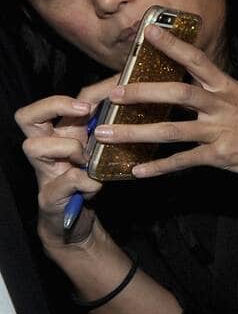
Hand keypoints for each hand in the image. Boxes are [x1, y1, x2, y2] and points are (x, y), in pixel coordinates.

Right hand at [16, 89, 105, 246]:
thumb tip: (133, 106)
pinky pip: (67, 180)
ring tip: (87, 161)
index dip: (77, 93)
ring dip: (69, 149)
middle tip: (84, 110)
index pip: (54, 105)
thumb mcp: (100, 151)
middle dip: (55, 105)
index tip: (106, 92)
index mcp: (60, 135)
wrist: (74, 221)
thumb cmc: (89, 179)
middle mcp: (46, 148)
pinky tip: (96, 185)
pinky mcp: (49, 195)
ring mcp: (44, 172)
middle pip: (27, 117)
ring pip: (35, 146)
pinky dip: (87, 182)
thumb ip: (108, 132)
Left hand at [90, 25, 237, 177]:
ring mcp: (220, 130)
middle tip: (114, 94)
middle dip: (143, 93)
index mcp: (225, 87)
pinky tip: (137, 170)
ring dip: (136, 132)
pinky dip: (159, 167)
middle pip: (178, 93)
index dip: (173, 45)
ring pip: (172, 129)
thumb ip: (212, 92)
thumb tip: (178, 87)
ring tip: (107, 135)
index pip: (196, 60)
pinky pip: (184, 160)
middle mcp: (221, 105)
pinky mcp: (221, 154)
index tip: (150, 32)